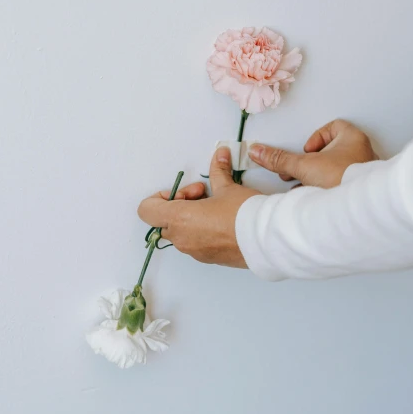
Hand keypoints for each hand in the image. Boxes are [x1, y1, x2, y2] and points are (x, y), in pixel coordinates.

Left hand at [137, 148, 259, 266]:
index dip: (159, 198)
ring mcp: (194, 251)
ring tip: (216, 208)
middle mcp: (182, 238)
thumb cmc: (243, 214)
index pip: (147, 210)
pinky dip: (202, 231)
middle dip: (180, 205)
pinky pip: (195, 243)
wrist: (265, 240)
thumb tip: (220, 154)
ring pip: (181, 232)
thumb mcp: (228, 187)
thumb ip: (218, 171)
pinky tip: (223, 222)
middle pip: (165, 220)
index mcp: (179, 219)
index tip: (183, 193)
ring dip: (191, 219)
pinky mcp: (208, 259)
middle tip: (204, 195)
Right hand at [249, 119, 378, 188]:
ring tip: (305, 184)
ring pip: (335, 169)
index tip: (306, 151)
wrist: (356, 209)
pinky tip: (315, 196)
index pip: (333, 127)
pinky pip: (341, 184)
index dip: (315, 138)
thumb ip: (280, 159)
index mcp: (353, 138)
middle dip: (312, 161)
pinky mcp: (359, 189)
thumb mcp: (303, 166)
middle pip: (331, 150)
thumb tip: (259, 151)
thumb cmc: (340, 179)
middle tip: (300, 168)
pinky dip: (327, 188)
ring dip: (318, 176)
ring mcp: (362, 172)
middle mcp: (361, 153)